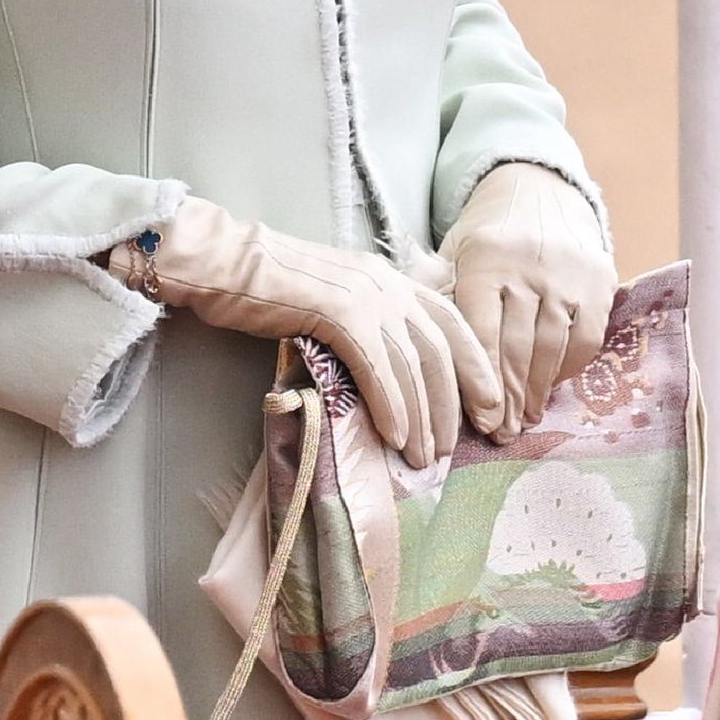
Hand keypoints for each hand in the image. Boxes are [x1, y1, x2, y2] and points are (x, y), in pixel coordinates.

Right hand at [110, 196, 502, 465]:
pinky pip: (377, 366)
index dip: (477, 367)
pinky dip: (391, 404)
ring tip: (425, 456)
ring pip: (412, 364)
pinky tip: (395, 436)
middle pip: (439, 350)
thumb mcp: (338, 296)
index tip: (491, 409)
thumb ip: (370, 322)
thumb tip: (397, 374)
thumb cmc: (272, 286)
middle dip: (455, 403)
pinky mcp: (338, 312)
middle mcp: (387, 282)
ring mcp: (364, 295)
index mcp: (390, 277)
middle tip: (458, 446)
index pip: (451, 323)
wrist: (228, 263)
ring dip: (424, 416)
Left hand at [439, 162, 617, 443]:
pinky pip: (585, 339)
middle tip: (503, 434)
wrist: (538, 192)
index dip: (480, 381)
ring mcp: (566, 273)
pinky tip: (552, 388)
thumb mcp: (453, 253)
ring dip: (538, 392)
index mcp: (483, 258)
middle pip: (516, 346)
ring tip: (526, 421)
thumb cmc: (485, 238)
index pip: (480, 330)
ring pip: (551, 347)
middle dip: (509, 398)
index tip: (481, 421)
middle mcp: (526, 265)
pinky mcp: (598, 280)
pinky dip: (569, 369)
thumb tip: (418, 349)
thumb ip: (437, 295)